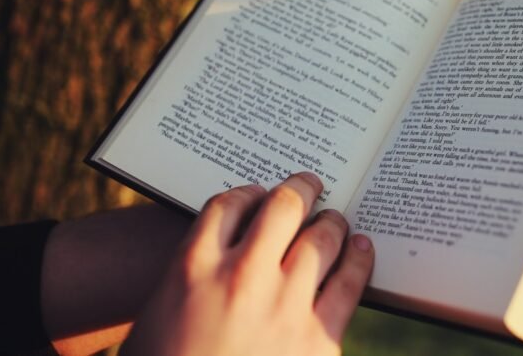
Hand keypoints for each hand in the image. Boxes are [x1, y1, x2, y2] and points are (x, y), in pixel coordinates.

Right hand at [120, 173, 373, 355]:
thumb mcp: (160, 318)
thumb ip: (195, 278)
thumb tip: (229, 251)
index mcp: (190, 268)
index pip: (227, 204)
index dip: (248, 193)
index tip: (258, 194)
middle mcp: (240, 276)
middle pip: (282, 208)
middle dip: (300, 189)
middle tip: (309, 184)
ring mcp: (283, 305)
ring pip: (321, 238)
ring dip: (331, 221)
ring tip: (336, 218)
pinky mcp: (318, 338)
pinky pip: (349, 283)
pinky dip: (358, 259)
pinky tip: (362, 248)